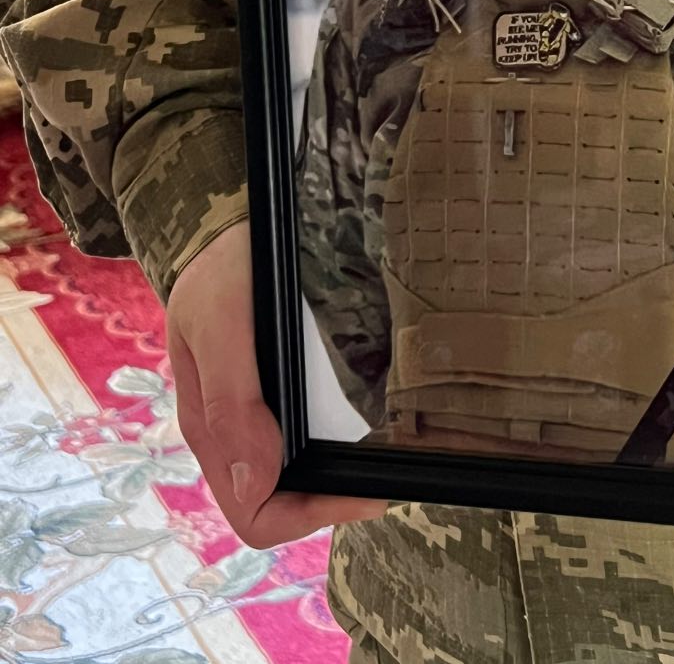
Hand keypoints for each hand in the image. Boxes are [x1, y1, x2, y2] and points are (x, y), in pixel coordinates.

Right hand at [167, 220, 388, 548]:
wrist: (225, 232)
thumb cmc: (220, 274)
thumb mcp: (220, 325)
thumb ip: (231, 401)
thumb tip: (253, 482)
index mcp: (212, 430)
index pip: (254, 513)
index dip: (307, 516)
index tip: (361, 492)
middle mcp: (233, 432)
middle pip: (279, 502)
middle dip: (331, 500)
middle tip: (384, 479)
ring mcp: (255, 413)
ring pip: (295, 475)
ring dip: (337, 476)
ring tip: (384, 457)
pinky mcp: (276, 390)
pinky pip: (303, 437)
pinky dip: (336, 444)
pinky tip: (367, 426)